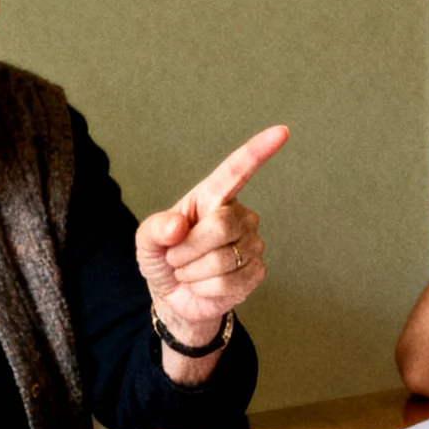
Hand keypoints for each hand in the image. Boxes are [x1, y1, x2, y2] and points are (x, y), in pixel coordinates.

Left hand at [137, 124, 288, 342]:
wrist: (175, 297)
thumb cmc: (164, 258)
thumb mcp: (146, 241)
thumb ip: (155, 229)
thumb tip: (176, 226)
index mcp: (212, 197)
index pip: (237, 171)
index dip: (258, 151)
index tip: (281, 132)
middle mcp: (238, 216)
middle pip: (221, 225)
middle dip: (188, 249)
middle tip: (176, 257)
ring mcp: (252, 244)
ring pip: (223, 259)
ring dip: (193, 272)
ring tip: (190, 271)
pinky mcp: (257, 273)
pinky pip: (229, 282)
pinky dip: (206, 289)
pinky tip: (205, 285)